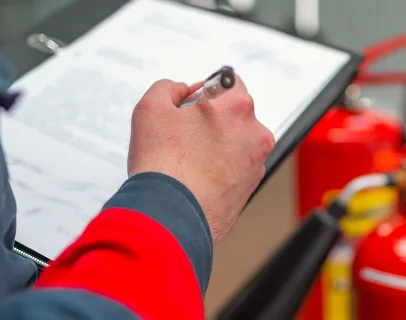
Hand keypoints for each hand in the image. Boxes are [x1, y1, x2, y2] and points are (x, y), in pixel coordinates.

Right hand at [128, 77, 274, 243]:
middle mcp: (254, 134)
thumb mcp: (150, 108)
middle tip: (184, 134)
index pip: (229, 82)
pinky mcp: (250, 188)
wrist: (170, 218)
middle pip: (234, 113)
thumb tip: (180, 91)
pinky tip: (196, 176)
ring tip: (187, 160)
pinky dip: (220, 168)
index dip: (205, 90)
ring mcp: (255, 163)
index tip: (192, 103)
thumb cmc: (163, 166)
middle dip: (211, 119)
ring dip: (217, 144)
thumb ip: (168, 88)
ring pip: (236, 142)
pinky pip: (236, 167)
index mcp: (236, 107)